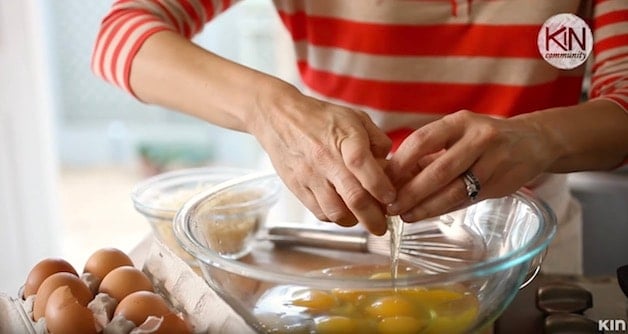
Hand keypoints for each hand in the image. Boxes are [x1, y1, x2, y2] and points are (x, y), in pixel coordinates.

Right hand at [250, 87, 395, 234]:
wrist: (279, 118)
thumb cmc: (319, 118)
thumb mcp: (355, 118)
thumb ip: (378, 140)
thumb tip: (390, 166)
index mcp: (344, 137)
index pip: (362, 165)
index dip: (381, 186)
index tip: (391, 198)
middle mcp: (326, 159)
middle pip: (353, 197)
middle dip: (373, 218)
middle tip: (381, 226)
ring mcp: (310, 176)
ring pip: (336, 212)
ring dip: (354, 221)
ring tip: (361, 218)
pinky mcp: (297, 187)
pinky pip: (319, 213)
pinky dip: (334, 218)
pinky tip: (342, 211)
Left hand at [386, 110, 553, 221]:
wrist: (532, 142)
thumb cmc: (482, 139)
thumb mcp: (457, 134)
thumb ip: (429, 154)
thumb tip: (392, 178)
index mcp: (459, 122)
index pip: (422, 140)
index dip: (400, 162)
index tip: (383, 180)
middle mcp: (478, 138)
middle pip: (438, 169)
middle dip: (410, 191)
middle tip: (390, 206)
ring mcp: (493, 161)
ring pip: (454, 190)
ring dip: (426, 206)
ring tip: (406, 215)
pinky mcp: (501, 183)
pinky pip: (466, 199)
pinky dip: (443, 209)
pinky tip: (426, 214)